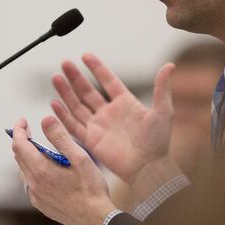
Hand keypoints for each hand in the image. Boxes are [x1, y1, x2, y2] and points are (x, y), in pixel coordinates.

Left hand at [11, 117, 114, 224]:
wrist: (96, 220)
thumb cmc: (91, 189)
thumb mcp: (79, 158)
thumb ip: (60, 137)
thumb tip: (45, 120)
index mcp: (40, 170)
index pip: (19, 145)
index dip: (19, 130)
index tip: (23, 121)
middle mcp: (33, 184)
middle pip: (19, 157)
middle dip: (23, 141)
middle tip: (31, 131)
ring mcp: (35, 196)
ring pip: (24, 170)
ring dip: (28, 157)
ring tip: (41, 149)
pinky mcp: (41, 204)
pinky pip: (30, 183)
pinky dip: (33, 171)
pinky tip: (48, 170)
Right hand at [50, 53, 174, 184]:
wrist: (148, 168)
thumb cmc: (158, 142)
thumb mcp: (163, 111)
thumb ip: (162, 88)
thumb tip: (170, 65)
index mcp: (125, 103)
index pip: (107, 81)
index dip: (97, 68)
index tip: (85, 56)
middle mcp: (109, 113)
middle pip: (87, 91)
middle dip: (75, 77)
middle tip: (64, 63)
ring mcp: (98, 126)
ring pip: (77, 105)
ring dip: (66, 92)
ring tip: (55, 78)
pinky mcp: (91, 140)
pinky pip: (73, 125)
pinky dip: (63, 115)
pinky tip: (54, 103)